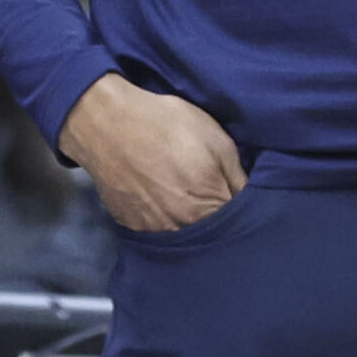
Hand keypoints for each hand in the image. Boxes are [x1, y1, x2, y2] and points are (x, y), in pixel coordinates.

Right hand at [58, 73, 247, 231]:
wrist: (110, 125)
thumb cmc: (169, 127)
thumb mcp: (218, 142)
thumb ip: (236, 177)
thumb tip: (246, 198)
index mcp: (207, 206)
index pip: (233, 220)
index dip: (236, 204)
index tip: (231, 190)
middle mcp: (180, 226)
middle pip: (206, 229)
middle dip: (212, 213)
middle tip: (205, 186)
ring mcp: (151, 228)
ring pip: (179, 231)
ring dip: (185, 217)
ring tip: (179, 189)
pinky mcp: (128, 224)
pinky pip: (154, 227)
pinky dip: (161, 215)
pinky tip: (158, 194)